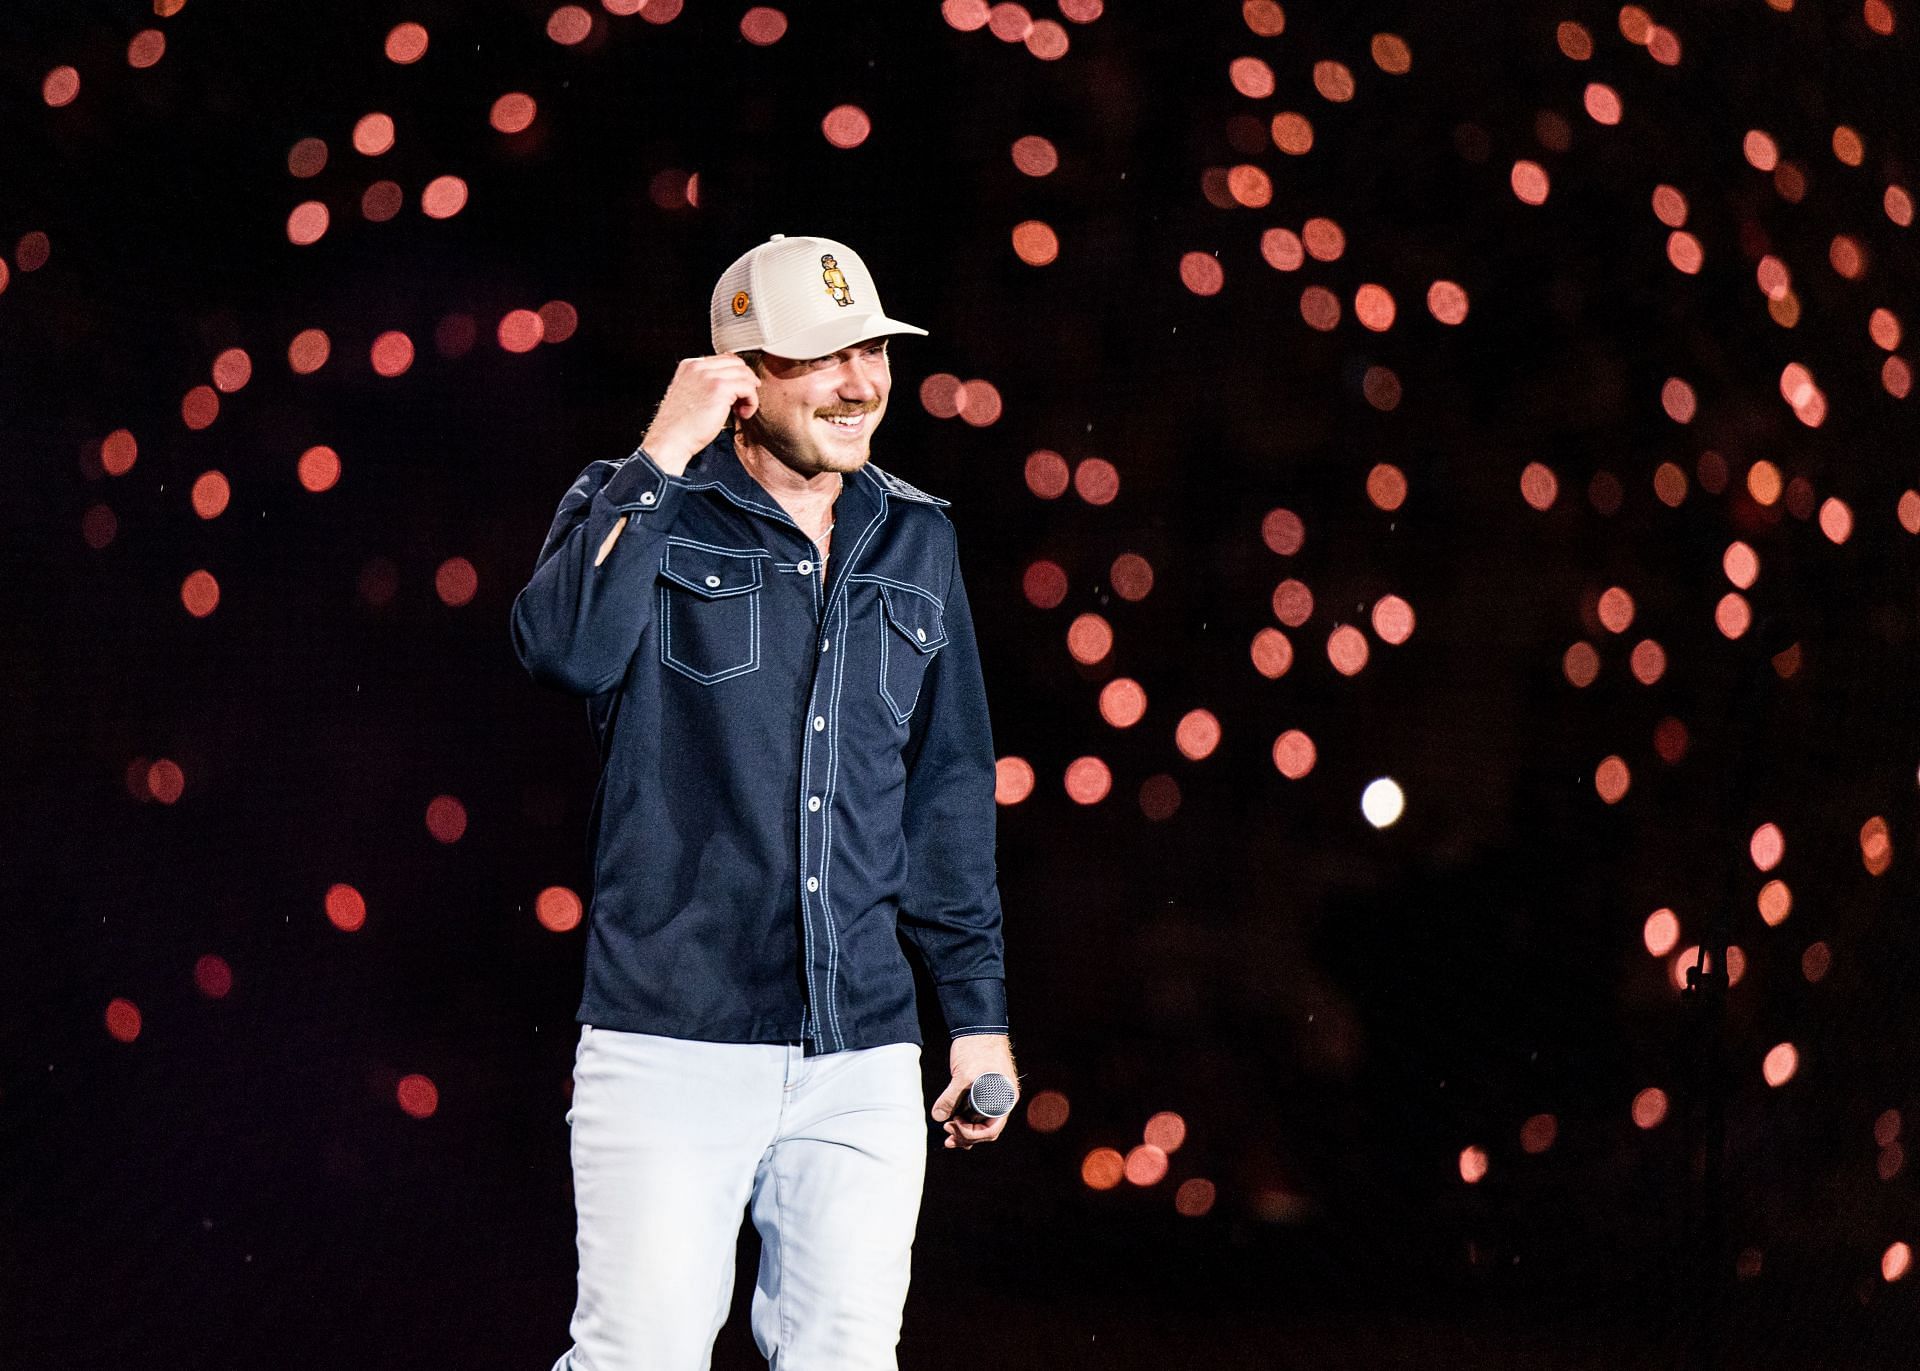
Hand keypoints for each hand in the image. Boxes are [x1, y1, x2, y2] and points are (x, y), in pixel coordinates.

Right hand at [638, 354, 761, 474]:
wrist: (671, 439)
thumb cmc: (679, 425)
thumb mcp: (688, 394)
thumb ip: (704, 384)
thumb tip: (729, 385)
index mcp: (690, 365)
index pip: (724, 360)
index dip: (736, 376)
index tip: (738, 392)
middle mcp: (699, 366)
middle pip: (737, 364)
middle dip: (745, 382)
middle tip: (743, 401)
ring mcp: (709, 375)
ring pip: (745, 375)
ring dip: (749, 393)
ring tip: (741, 410)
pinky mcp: (720, 388)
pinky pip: (748, 388)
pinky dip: (752, 402)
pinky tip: (743, 414)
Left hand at [930, 1033, 1017, 1150]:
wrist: (979, 1026)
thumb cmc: (978, 1047)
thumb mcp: (962, 1075)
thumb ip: (950, 1097)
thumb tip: (938, 1116)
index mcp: (1004, 1100)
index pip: (990, 1130)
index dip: (970, 1134)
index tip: (952, 1124)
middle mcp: (1002, 1101)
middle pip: (986, 1131)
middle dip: (966, 1136)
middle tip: (947, 1134)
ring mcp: (994, 1095)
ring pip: (981, 1122)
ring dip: (965, 1130)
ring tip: (947, 1131)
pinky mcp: (984, 1090)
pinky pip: (977, 1111)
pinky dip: (965, 1117)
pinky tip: (952, 1119)